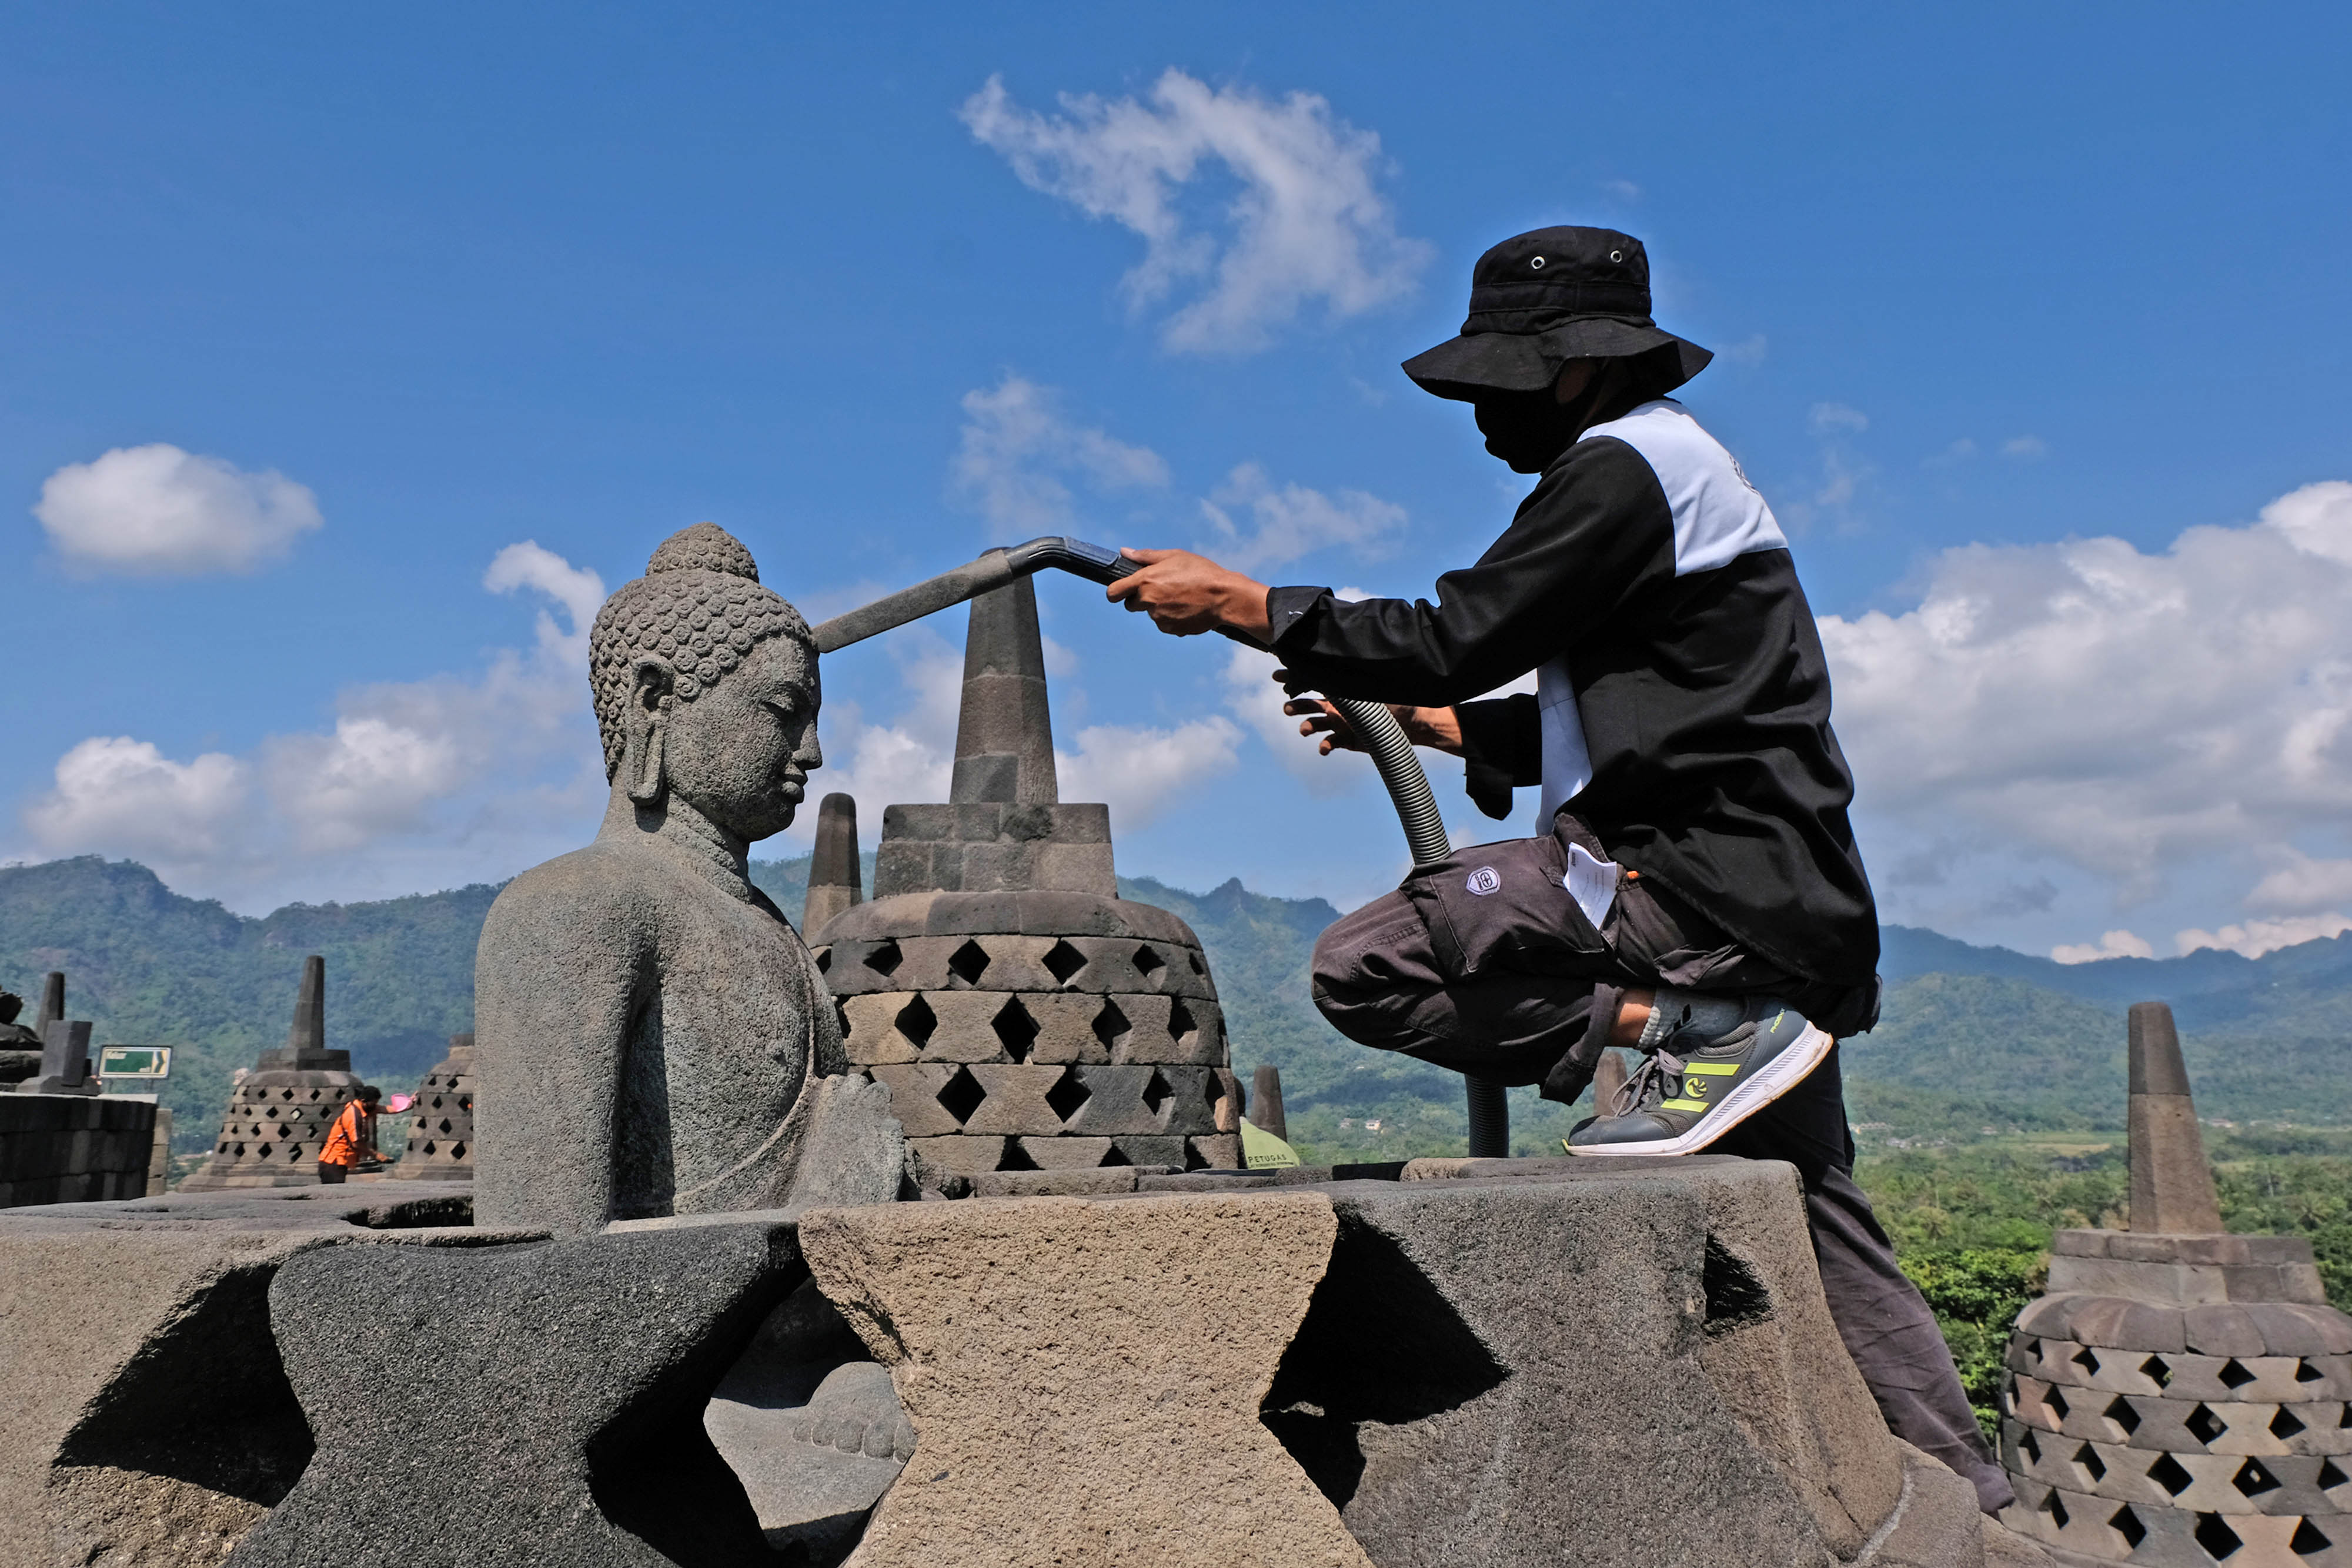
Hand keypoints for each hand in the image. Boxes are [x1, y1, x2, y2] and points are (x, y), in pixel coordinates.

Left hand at [1104, 548, 1271, 640]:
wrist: (1224, 597)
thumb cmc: (1200, 572)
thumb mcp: (1174, 556)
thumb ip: (1145, 556)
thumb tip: (1124, 552)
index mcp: (1145, 581)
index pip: (1113, 592)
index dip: (1115, 592)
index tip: (1120, 591)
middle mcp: (1148, 601)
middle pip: (1131, 605)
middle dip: (1140, 599)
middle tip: (1162, 589)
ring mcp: (1159, 617)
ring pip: (1151, 613)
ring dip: (1160, 607)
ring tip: (1181, 596)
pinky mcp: (1170, 629)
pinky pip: (1164, 623)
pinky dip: (1171, 617)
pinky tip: (1187, 608)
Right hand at [1274, 671, 1463, 755]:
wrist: (1416, 725)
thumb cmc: (1402, 700)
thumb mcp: (1382, 686)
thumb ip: (1364, 677)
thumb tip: (1353, 656)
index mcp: (1343, 690)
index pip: (1315, 681)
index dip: (1295, 678)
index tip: (1278, 675)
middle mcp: (1339, 707)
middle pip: (1308, 704)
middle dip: (1295, 704)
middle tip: (1287, 706)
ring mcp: (1341, 724)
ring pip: (1314, 725)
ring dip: (1305, 726)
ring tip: (1304, 729)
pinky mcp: (1348, 741)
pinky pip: (1329, 744)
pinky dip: (1325, 747)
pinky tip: (1325, 749)